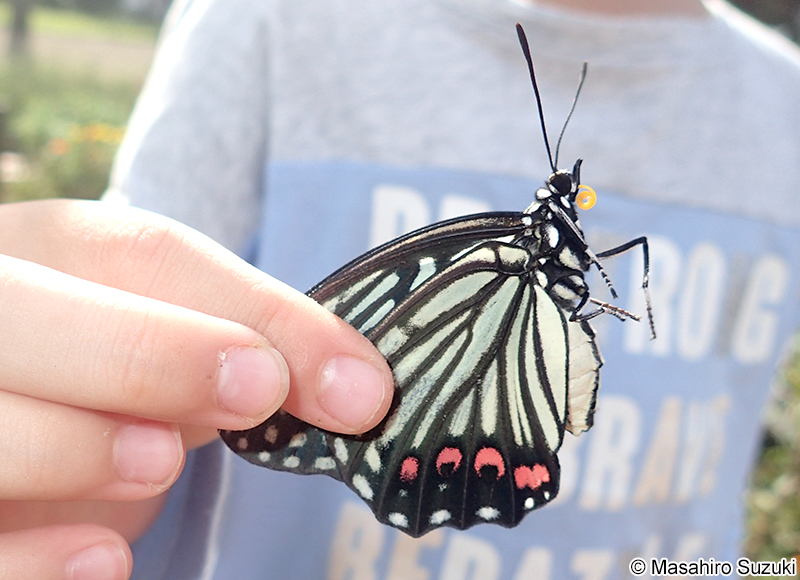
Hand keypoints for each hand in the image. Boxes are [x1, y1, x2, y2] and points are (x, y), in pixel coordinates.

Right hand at [0, 199, 392, 579]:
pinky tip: (105, 559)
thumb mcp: (183, 333)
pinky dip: (36, 557)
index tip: (343, 378)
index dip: (238, 309)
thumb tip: (360, 389)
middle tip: (255, 396)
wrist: (50, 402)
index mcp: (45, 253)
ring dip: (80, 445)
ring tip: (157, 462)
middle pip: (20, 313)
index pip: (133, 252)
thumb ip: (259, 339)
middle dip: (147, 353)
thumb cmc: (123, 359)